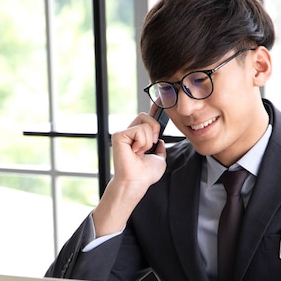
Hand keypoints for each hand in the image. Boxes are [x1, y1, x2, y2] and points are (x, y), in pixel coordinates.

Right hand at [92, 106, 166, 236]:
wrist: (136, 182)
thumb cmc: (145, 174)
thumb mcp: (159, 158)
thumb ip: (159, 147)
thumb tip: (159, 140)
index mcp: (138, 138)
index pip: (146, 119)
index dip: (154, 109)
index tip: (161, 98)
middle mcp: (130, 134)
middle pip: (146, 116)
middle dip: (154, 129)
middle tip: (150, 145)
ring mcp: (123, 134)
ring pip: (144, 124)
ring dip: (148, 141)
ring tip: (140, 152)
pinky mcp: (119, 135)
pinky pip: (139, 130)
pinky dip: (142, 142)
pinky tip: (135, 152)